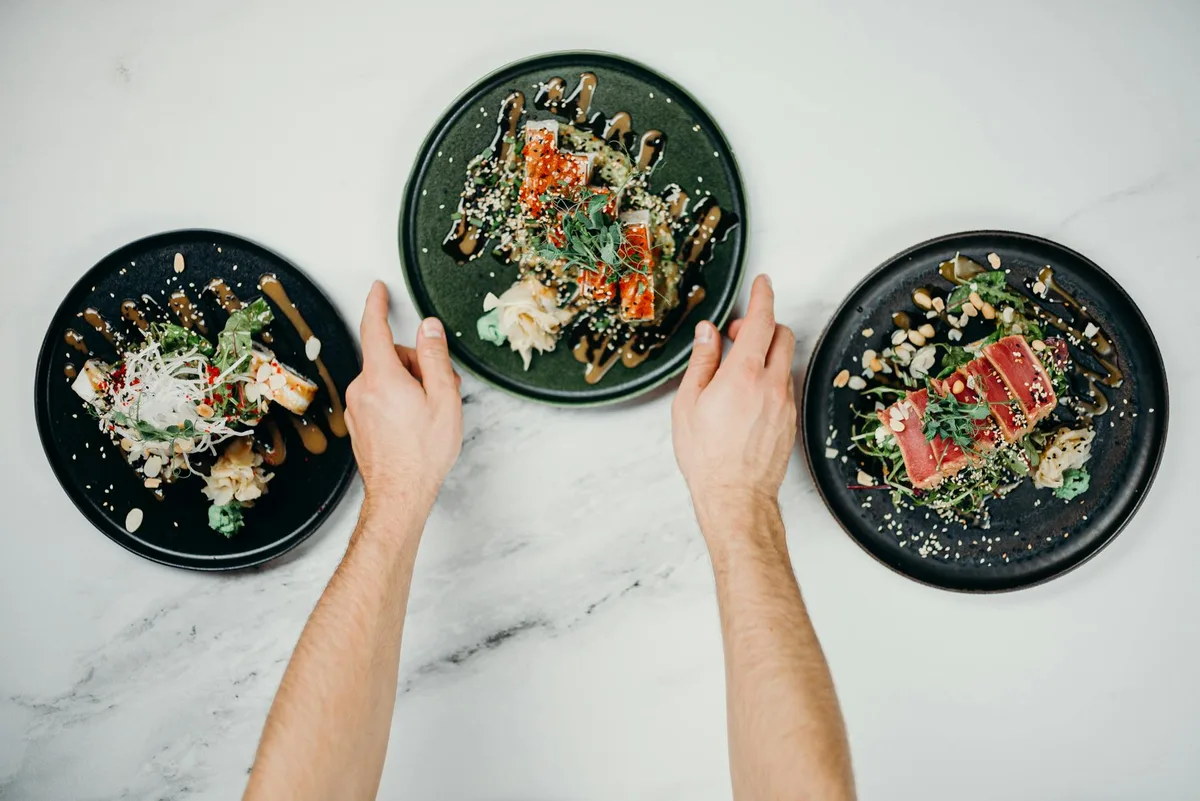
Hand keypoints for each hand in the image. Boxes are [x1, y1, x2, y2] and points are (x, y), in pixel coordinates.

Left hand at [345, 281, 462, 514]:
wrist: (400, 494)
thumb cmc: (423, 452)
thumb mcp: (443, 398)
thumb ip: (434, 357)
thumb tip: (428, 328)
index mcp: (382, 377)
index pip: (374, 328)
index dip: (377, 305)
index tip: (378, 290)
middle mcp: (362, 389)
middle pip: (389, 357)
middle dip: (415, 365)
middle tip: (438, 390)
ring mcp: (357, 408)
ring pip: (385, 379)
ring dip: (408, 385)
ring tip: (427, 413)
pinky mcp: (357, 423)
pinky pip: (378, 398)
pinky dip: (396, 401)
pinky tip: (412, 424)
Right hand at [672, 274, 796, 515]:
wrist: (736, 496)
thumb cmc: (708, 456)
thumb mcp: (689, 403)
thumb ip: (702, 361)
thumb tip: (709, 334)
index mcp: (744, 374)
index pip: (761, 321)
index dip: (763, 296)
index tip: (762, 282)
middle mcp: (772, 384)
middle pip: (781, 335)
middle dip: (763, 324)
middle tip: (737, 333)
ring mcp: (785, 402)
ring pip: (783, 361)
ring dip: (765, 353)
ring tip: (736, 371)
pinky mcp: (790, 420)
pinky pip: (783, 385)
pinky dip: (769, 377)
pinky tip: (747, 395)